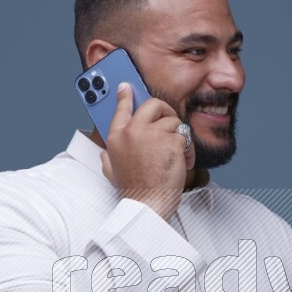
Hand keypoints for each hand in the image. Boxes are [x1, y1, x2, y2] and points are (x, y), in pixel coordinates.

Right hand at [99, 83, 195, 219]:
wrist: (148, 204)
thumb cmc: (134, 190)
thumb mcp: (112, 172)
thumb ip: (107, 158)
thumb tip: (103, 152)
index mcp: (116, 137)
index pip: (121, 108)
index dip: (125, 95)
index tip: (126, 87)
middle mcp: (132, 131)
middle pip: (153, 104)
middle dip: (165, 111)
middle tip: (170, 123)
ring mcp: (152, 134)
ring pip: (173, 121)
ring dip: (178, 136)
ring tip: (177, 154)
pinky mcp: (170, 141)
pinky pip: (184, 137)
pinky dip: (187, 150)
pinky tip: (183, 162)